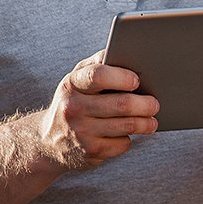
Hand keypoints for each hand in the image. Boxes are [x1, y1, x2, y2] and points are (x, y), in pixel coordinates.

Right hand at [36, 51, 159, 169]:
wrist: (47, 141)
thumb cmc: (74, 101)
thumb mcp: (78, 78)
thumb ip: (100, 63)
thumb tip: (129, 51)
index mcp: (72, 84)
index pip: (98, 76)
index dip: (122, 77)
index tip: (137, 80)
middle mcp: (73, 108)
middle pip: (122, 104)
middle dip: (146, 104)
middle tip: (155, 103)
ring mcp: (80, 132)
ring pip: (127, 125)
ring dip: (146, 123)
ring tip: (152, 120)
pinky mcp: (90, 152)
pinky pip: (122, 144)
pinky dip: (129, 139)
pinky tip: (127, 134)